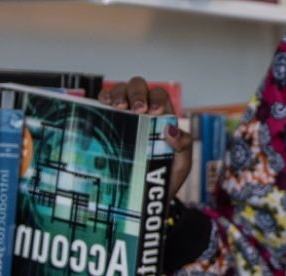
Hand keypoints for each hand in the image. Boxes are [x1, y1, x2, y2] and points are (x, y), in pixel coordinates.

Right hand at [99, 77, 193, 200]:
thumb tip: (170, 129)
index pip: (159, 96)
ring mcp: (122, 116)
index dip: (156, 98)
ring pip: (119, 91)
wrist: (144, 198)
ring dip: (118, 93)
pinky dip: (102, 98)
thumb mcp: (181, 164)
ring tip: (117, 106)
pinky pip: (102, 104)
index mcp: (162, 117)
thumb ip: (183, 146)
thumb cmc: (165, 177)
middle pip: (138, 87)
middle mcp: (142, 112)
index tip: (153, 111)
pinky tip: (103, 104)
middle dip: (137, 93)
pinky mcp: (106, 123)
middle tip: (136, 109)